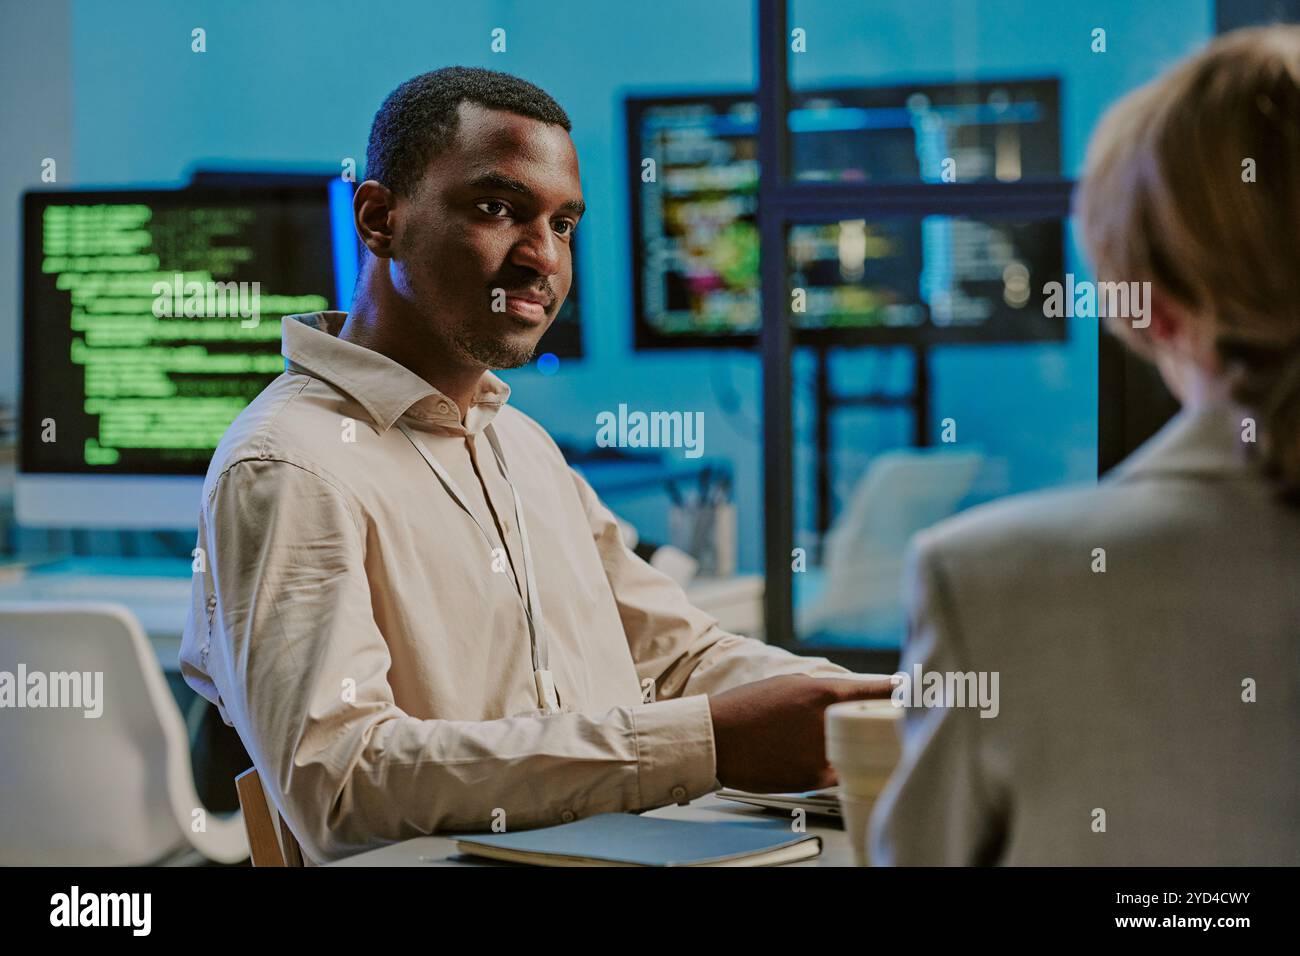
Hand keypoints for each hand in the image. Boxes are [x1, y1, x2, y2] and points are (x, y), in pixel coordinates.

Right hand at [707, 675, 893, 792]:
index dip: (897, 691)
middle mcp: (826, 724)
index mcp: (821, 694)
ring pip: (857, 754)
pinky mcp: (811, 780)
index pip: (876, 691)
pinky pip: (837, 774)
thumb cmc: (747, 708)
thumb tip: (848, 697)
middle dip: (881, 725)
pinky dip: (837, 768)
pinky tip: (825, 761)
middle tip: (885, 723)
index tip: (912, 691)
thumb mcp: (787, 685)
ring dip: (859, 749)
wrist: (716, 739)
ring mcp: (820, 754)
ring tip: (852, 744)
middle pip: (873, 726)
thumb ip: (822, 692)